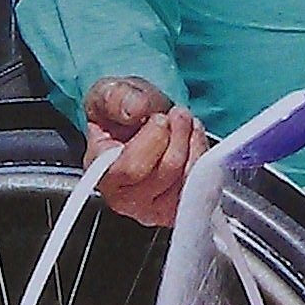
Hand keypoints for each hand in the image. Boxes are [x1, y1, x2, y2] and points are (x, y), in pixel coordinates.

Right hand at [84, 76, 210, 227]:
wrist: (138, 124)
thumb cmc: (120, 114)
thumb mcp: (109, 95)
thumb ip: (117, 99)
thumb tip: (136, 110)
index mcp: (101, 175)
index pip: (131, 168)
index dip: (154, 139)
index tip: (160, 117)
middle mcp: (125, 200)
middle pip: (167, 170)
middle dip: (178, 135)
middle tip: (177, 114)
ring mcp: (154, 209)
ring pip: (189, 177)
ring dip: (193, 143)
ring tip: (185, 123)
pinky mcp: (178, 209)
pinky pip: (203, 185)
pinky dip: (203, 157)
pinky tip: (193, 140)